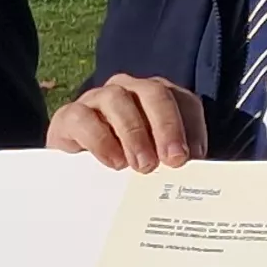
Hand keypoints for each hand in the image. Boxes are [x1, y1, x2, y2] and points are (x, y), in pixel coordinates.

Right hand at [46, 74, 205, 171]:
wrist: (74, 172)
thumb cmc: (125, 163)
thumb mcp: (153, 161)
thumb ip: (172, 162)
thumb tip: (195, 176)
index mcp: (158, 98)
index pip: (184, 102)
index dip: (193, 127)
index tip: (196, 157)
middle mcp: (130, 90)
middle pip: (154, 93)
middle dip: (167, 126)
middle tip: (173, 160)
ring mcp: (98, 98)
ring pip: (118, 99)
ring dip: (135, 133)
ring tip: (142, 165)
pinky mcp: (70, 114)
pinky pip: (84, 117)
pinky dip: (101, 140)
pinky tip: (113, 162)